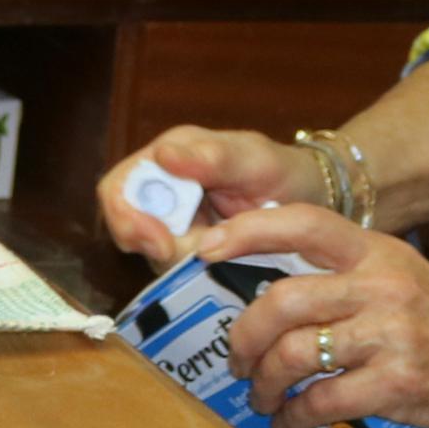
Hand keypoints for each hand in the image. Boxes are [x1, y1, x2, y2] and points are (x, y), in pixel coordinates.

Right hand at [97, 125, 318, 266]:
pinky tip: (222, 263)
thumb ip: (213, 159)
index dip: (127, 219)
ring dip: (181, 261)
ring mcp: (171, 222)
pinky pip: (173, 270)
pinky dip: (194, 272)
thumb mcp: (255, 161)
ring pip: (149, 254)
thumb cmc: (281, 171)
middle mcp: (161, 189)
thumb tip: (163, 155)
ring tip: (222, 252)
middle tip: (197, 255)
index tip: (162, 245)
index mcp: (168, 156)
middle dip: (157, 247)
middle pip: (125, 227)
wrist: (310, 202)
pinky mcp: (185, 250)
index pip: (117, 188)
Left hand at [203, 201, 428, 427]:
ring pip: (292, 353)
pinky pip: (320, 401)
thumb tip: (282, 300)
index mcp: (382, 252)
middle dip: (244, 337)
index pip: (302, 222)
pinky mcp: (399, 383)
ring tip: (262, 399)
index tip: (207, 251)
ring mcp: (390, 334)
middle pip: (280, 300)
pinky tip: (292, 425)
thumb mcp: (414, 284)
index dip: (245, 233)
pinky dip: (294, 418)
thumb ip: (355, 282)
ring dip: (263, 384)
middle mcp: (382, 285)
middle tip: (237, 359)